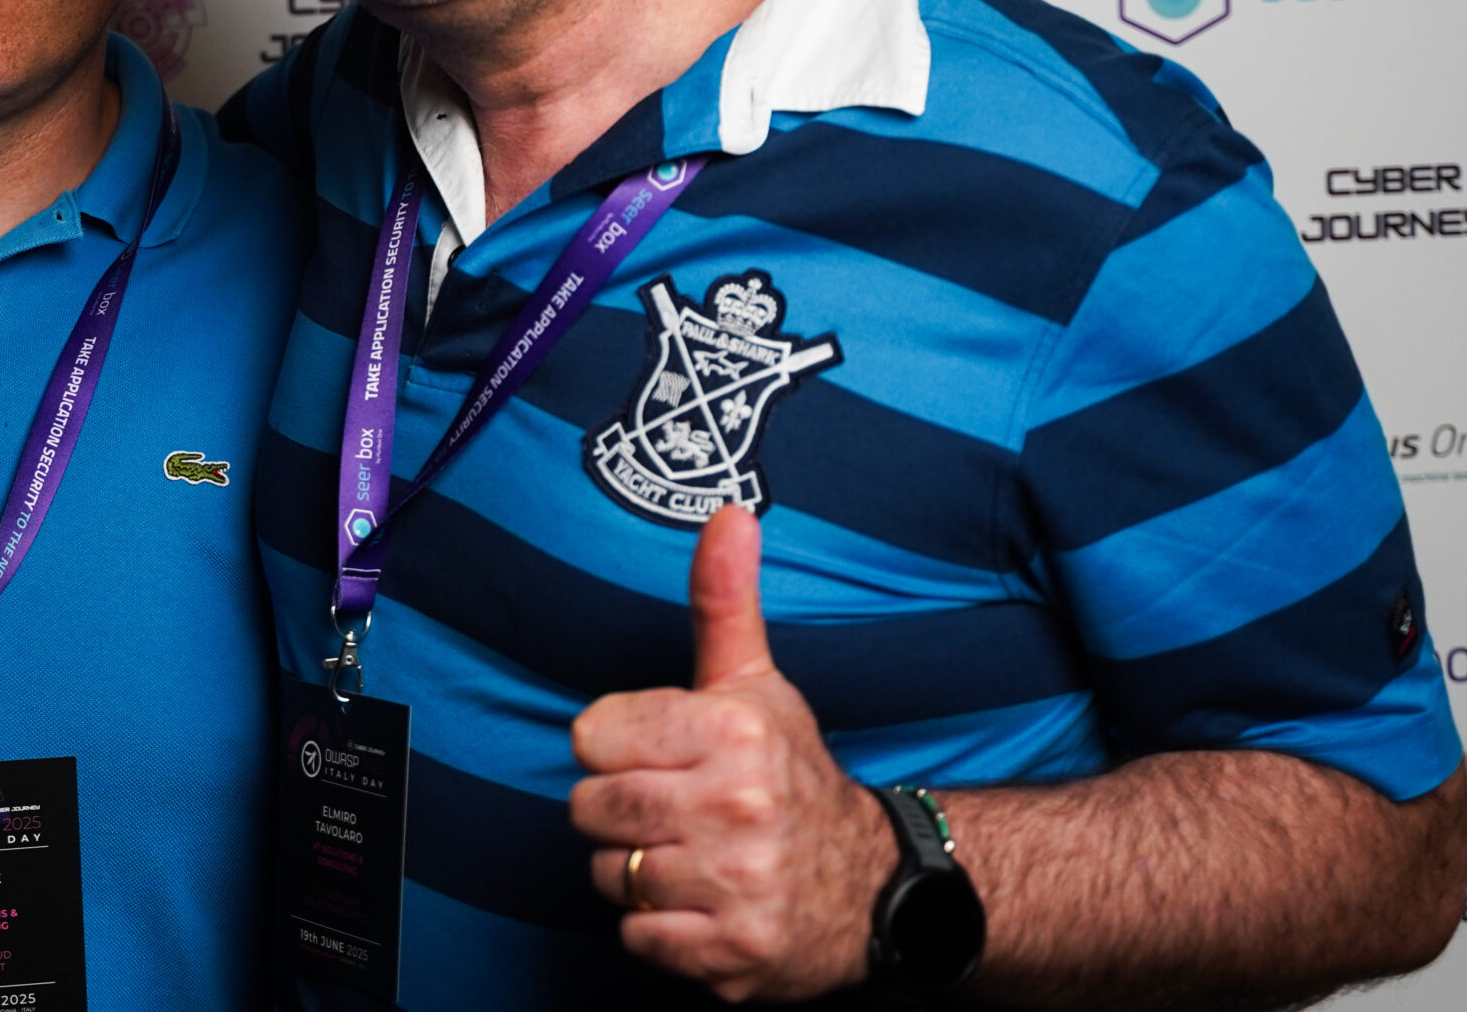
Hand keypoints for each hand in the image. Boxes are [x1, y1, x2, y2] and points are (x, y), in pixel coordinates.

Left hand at [570, 507, 893, 1001]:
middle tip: (673, 808)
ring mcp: (739, 886)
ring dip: (638, 872)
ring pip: (611, 876)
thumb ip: (723, 600)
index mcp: (733, 733)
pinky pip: (638, 937)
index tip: (657, 753)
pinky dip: (660, 929)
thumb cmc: (792, 774)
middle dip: (619, 811)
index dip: (614, 746)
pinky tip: (703, 903)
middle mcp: (738, 808)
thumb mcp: (756, 683)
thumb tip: (729, 511)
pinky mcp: (735, 955)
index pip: (590, 735)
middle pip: (591, 808)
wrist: (876, 888)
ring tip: (692, 855)